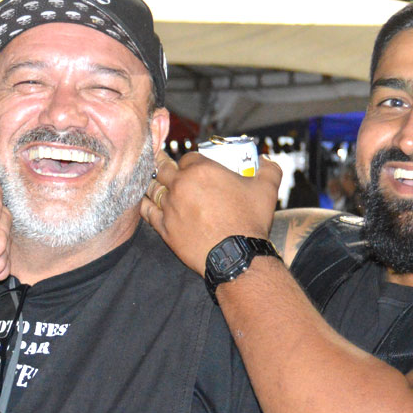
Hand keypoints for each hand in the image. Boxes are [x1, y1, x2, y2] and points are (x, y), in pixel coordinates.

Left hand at [140, 151, 282, 275]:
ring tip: (150, 180)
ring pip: (153, 188)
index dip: (190, 160)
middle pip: (164, 168)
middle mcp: (180, 185)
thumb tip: (266, 158)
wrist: (236, 254)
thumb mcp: (267, 189)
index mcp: (201, 170)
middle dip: (163, 164)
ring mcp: (169, 206)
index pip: (188, 157)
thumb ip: (270, 168)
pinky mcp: (163, 227)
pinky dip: (144, 203)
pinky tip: (143, 200)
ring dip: (152, 183)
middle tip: (160, 161)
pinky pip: (147, 210)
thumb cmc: (250, 220)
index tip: (192, 165)